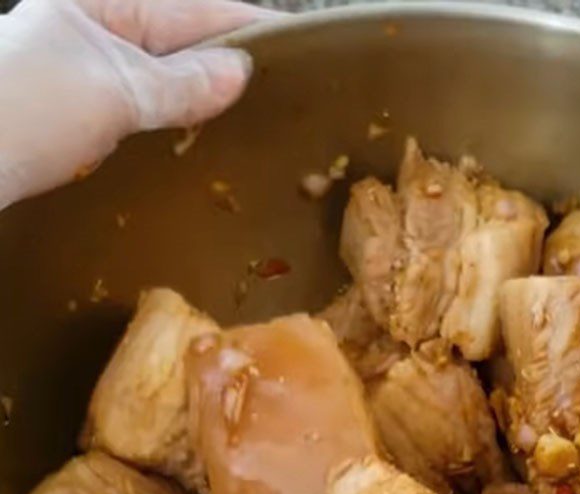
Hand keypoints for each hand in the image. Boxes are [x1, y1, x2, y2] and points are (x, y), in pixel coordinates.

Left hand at [0, 0, 279, 209]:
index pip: (193, 9)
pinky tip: (201, 138)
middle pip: (181, 42)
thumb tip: (242, 69)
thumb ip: (183, 83)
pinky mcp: (81, 115)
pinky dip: (175, 123)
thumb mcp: (116, 90)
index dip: (245, 25)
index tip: (296, 44)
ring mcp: (87, 75)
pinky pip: (145, 111)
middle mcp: (96, 33)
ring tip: (256, 115)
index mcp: (101, 4)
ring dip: (205, 98)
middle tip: (285, 89)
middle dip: (230, 63)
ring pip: (165, 80)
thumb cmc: (26, 111)